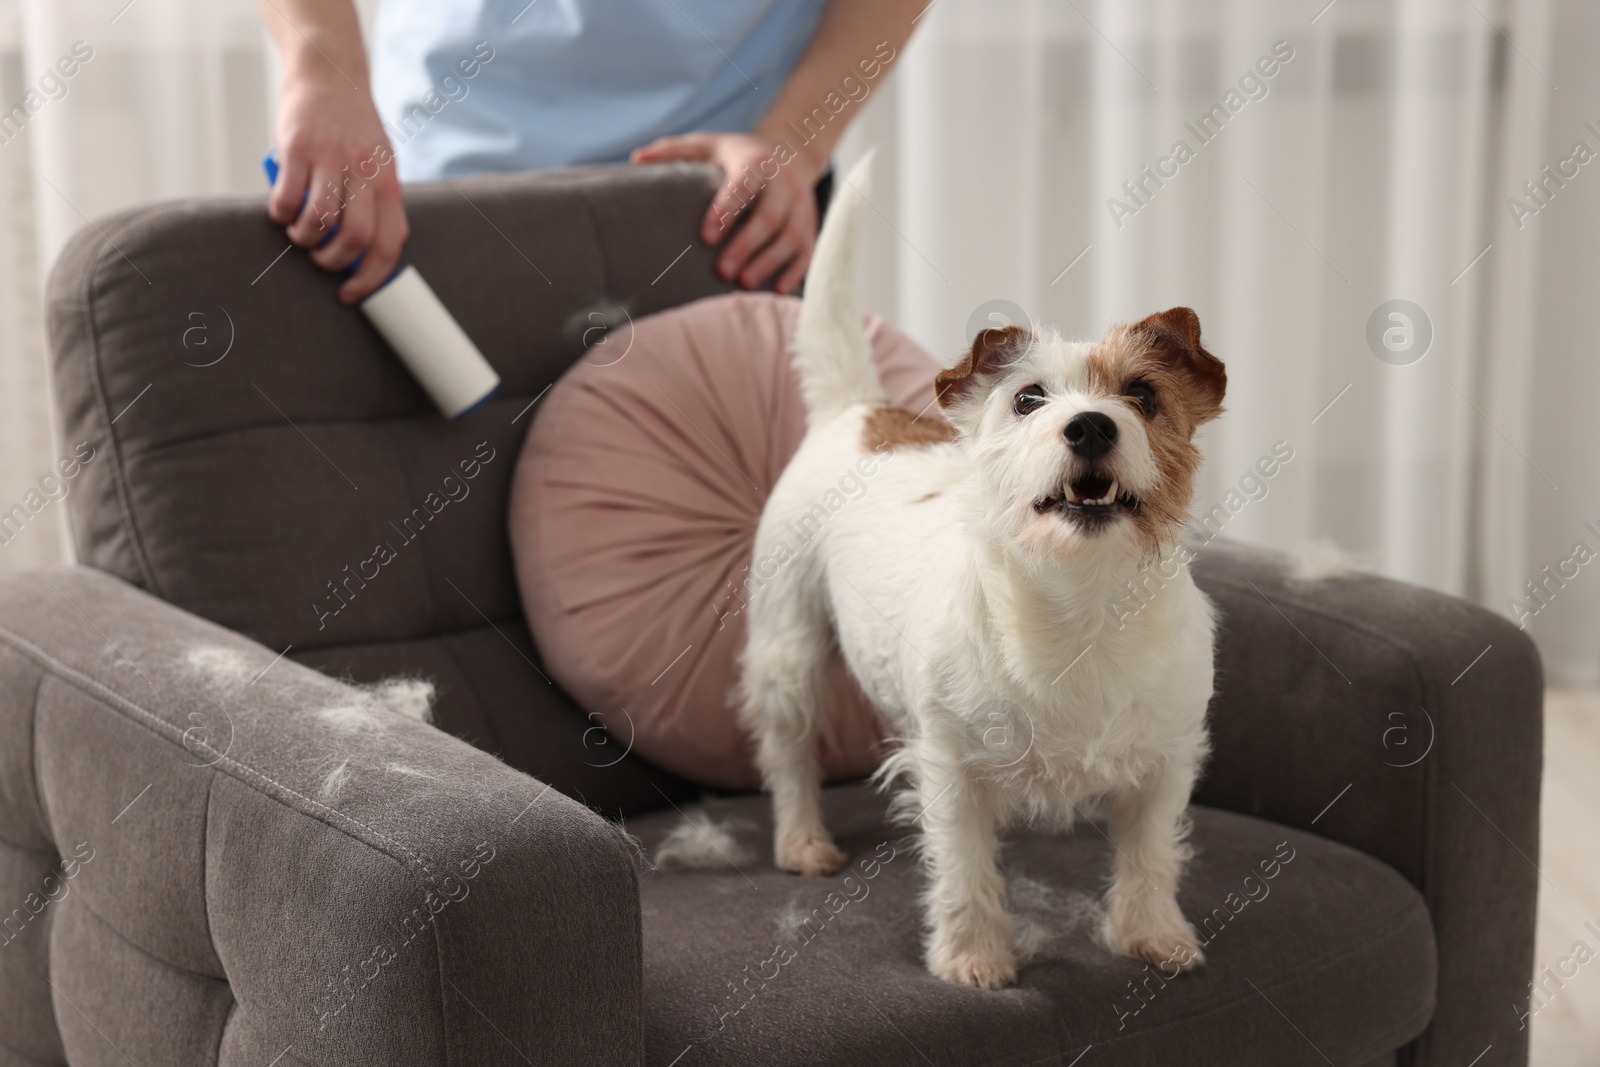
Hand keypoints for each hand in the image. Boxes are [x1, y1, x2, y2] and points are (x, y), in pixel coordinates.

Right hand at [269, 69, 406, 303]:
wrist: (330, 75)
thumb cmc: (354, 129)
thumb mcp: (380, 165)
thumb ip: (377, 204)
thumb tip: (371, 255)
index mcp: (388, 182)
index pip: (388, 243)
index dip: (370, 277)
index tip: (351, 293)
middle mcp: (363, 172)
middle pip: (355, 237)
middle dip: (333, 261)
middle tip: (320, 260)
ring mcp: (330, 159)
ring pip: (319, 220)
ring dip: (305, 239)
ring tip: (299, 234)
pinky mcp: (298, 147)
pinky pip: (287, 197)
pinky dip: (282, 214)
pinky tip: (282, 213)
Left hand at [630, 131, 823, 294]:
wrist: (788, 152)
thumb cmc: (735, 155)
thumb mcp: (707, 144)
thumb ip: (674, 151)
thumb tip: (636, 159)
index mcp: (756, 161)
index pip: (743, 186)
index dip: (725, 211)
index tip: (704, 238)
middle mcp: (784, 182)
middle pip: (770, 216)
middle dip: (747, 245)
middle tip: (722, 272)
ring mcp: (801, 205)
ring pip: (792, 236)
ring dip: (769, 262)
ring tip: (744, 284)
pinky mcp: (810, 225)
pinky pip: (807, 250)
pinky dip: (794, 271)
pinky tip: (776, 290)